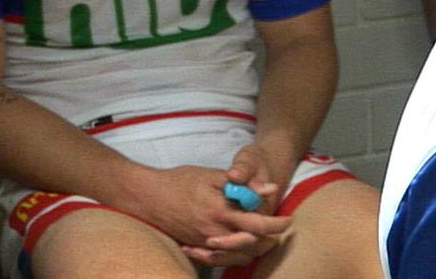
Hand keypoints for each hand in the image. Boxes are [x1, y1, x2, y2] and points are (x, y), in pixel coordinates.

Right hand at [136, 164, 290, 266]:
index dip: (277, 224)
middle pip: (252, 246)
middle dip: (270, 240)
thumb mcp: (212, 175)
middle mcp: (214, 233)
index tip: (288, 219)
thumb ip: (242, 184)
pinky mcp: (196, 248)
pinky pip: (221, 259)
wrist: (148, 197)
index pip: (258, 225)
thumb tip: (270, 188)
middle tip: (279, 230)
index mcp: (221, 212)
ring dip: (256, 249)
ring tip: (266, 239)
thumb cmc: (180, 181)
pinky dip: (235, 255)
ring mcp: (204, 243)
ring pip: (238, 256)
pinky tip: (242, 247)